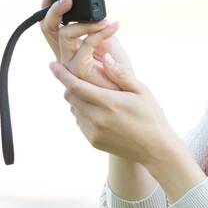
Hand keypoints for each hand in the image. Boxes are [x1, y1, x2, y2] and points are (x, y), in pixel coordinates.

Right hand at [37, 0, 124, 90]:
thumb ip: (96, 26)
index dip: (49, 9)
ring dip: (86, 22)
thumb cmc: (117, 67)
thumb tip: (92, 11)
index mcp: (67, 47)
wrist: (127, 89)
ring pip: (64, 34)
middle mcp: (64, 55)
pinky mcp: (80, 70)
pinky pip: (85, 44)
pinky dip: (100, 32)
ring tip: (104, 20)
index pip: (50, 26)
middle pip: (48, 28)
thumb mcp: (107, 39)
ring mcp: (69, 63)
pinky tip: (113, 26)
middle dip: (56, 10)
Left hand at [47, 29, 175, 166]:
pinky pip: (80, 122)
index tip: (52, 64)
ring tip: (96, 96)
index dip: (61, 74)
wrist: (156, 149)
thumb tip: (104, 57)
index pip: (75, 85)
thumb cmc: (151, 115)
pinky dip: (84, 114)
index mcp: (108, 102)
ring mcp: (94, 132)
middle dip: (70, 85)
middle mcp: (97, 118)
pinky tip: (101, 112)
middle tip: (80, 78)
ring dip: (78, 100)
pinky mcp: (93, 142)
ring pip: (74, 109)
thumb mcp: (141, 90)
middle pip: (70, 97)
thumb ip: (120, 74)